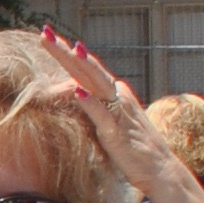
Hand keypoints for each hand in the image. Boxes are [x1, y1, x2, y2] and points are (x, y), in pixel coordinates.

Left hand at [40, 32, 203, 202]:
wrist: (159, 169)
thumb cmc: (131, 146)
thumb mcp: (106, 122)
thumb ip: (90, 107)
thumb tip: (71, 95)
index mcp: (112, 92)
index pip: (85, 67)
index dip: (65, 52)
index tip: (46, 35)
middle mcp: (117, 95)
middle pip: (87, 68)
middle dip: (65, 51)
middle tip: (45, 33)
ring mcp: (119, 111)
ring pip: (97, 83)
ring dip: (82, 66)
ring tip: (69, 50)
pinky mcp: (118, 131)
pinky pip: (103, 114)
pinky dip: (91, 103)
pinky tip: (79, 92)